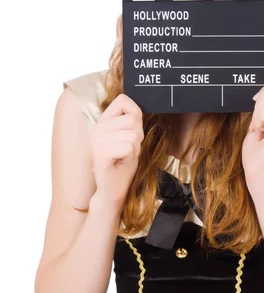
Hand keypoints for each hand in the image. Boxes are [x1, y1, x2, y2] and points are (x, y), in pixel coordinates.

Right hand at [89, 93, 143, 211]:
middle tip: (127, 150)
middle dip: (138, 136)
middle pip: (133, 119)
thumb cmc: (122, 164)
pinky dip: (131, 157)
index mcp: (102, 122)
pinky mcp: (100, 153)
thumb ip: (131, 121)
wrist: (112, 191)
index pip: (123, 100)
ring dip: (135, 148)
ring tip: (123, 157)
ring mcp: (96, 140)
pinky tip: (120, 163)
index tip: (130, 133)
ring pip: (133, 134)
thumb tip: (137, 107)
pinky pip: (129, 147)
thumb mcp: (129, 137)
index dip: (135, 115)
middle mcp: (97, 128)